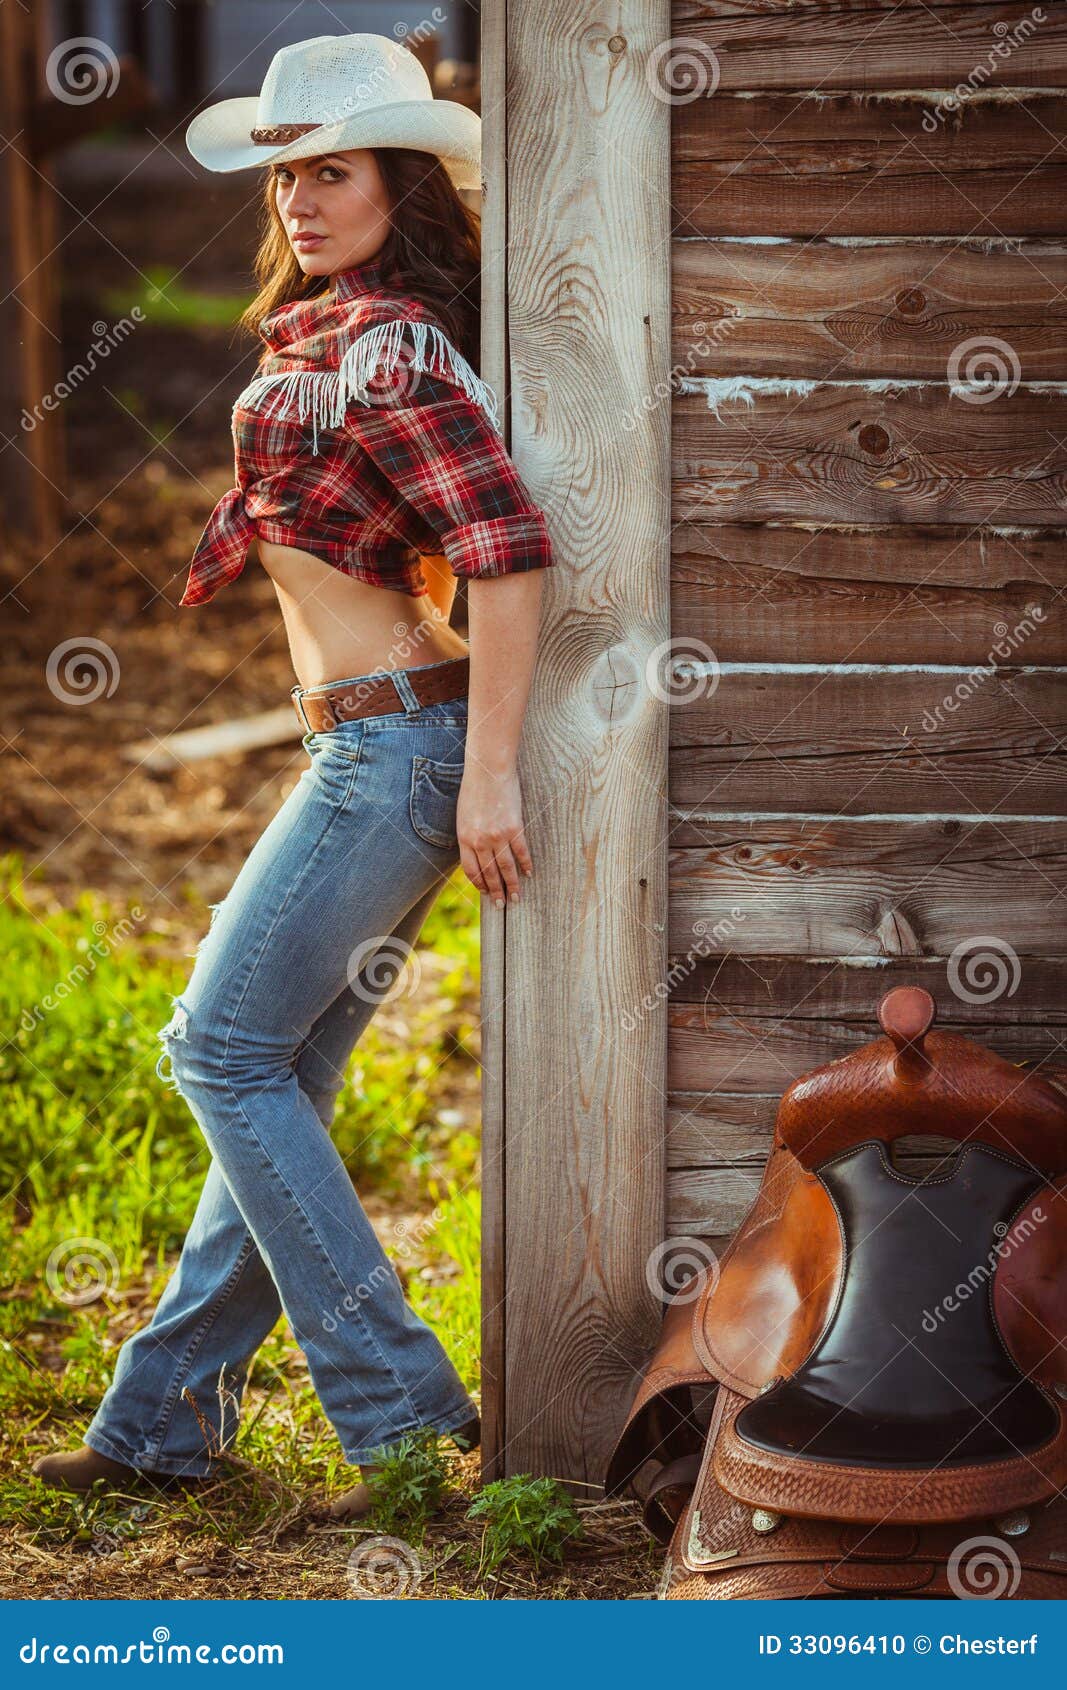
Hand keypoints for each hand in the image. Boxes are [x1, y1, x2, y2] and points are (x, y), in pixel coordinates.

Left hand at [456, 761, 532, 905]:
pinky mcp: (514, 828)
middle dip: (496, 892)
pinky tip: (529, 873)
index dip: (479, 884)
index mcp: (464, 838)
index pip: (471, 870)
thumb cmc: (474, 789)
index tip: (486, 892)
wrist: (488, 770)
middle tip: (503, 904)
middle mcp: (479, 840)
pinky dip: (526, 865)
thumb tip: (478, 854)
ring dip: (512, 885)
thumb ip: (469, 836)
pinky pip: (521, 852)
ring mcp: (497, 836)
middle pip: (489, 873)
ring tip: (516, 897)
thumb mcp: (463, 815)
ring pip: (506, 868)